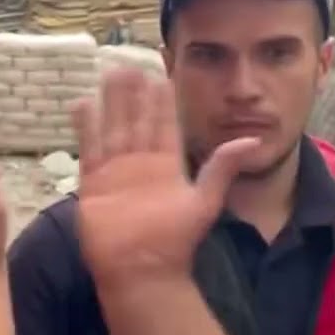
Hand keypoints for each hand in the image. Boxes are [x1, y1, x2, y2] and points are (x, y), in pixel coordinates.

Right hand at [72, 69, 258, 293]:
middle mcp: (140, 164)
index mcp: (167, 166)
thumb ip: (222, 168)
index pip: (164, 125)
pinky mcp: (94, 182)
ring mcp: (115, 171)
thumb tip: (251, 139)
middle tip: (129, 63)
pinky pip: (89, 148)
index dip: (162, 101)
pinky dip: (86, 126)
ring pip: (112, 127)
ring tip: (108, 73)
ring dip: (110, 102)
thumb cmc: (174, 240)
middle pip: (136, 120)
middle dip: (133, 93)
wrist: (141, 271)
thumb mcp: (205, 201)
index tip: (161, 73)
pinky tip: (83, 103)